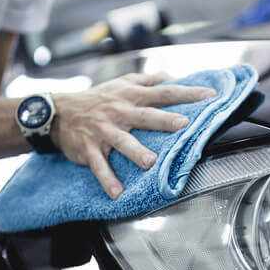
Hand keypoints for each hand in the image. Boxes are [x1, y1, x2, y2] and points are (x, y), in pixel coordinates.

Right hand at [51, 72, 214, 198]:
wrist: (59, 112)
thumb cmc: (98, 98)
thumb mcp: (122, 83)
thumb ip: (149, 80)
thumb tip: (173, 76)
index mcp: (131, 96)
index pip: (163, 92)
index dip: (186, 93)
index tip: (210, 95)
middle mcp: (119, 112)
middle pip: (145, 116)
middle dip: (163, 120)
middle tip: (182, 125)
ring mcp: (103, 131)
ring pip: (121, 141)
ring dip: (135, 152)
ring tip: (150, 163)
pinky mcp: (89, 148)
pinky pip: (98, 165)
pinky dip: (107, 179)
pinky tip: (117, 193)